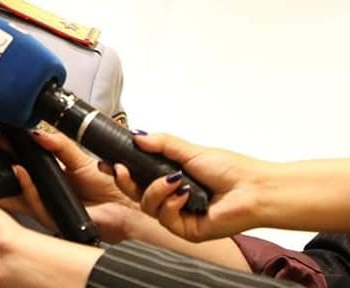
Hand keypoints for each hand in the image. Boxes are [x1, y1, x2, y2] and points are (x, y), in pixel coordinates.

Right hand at [0, 128, 140, 242]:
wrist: (124, 207)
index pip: (18, 156)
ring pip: (15, 193)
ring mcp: (44, 204)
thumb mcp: (79, 157)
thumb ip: (58, 144)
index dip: (2, 145)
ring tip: (3, 159)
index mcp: (47, 171)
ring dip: (6, 177)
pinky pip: (33, 203)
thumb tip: (36, 132)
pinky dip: (27, 189)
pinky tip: (22, 174)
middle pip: (9, 175)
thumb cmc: (106, 185)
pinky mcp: (51, 217)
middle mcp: (42, 188)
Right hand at [111, 133, 266, 241]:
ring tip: (174, 181)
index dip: (121, 171)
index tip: (109, 162)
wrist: (255, 190)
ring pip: (147, 206)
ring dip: (155, 190)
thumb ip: (161, 142)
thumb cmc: (232, 170)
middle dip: (125, 181)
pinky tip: (185, 194)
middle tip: (121, 169)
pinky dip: (171, 203)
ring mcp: (178, 213)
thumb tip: (137, 136)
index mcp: (170, 176)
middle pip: (135, 193)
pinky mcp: (185, 229)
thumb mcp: (190, 150)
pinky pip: (164, 218)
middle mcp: (172, 195)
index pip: (137, 176)